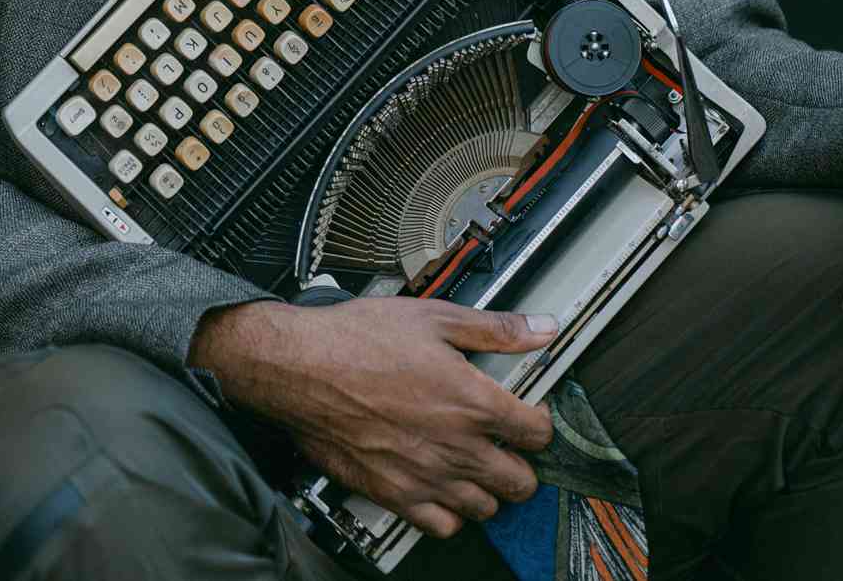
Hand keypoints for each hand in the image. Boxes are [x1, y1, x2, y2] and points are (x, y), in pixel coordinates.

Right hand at [189, 295, 556, 537]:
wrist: (302, 368)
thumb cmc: (358, 340)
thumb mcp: (434, 317)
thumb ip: (494, 328)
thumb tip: (541, 328)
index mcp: (473, 402)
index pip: (537, 434)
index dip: (539, 422)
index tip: (530, 415)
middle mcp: (456, 448)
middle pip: (521, 481)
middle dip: (521, 462)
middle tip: (506, 442)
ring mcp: (426, 477)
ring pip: (486, 507)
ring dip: (487, 486)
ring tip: (474, 462)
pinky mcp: (395, 495)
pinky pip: (444, 526)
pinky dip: (450, 511)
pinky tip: (441, 484)